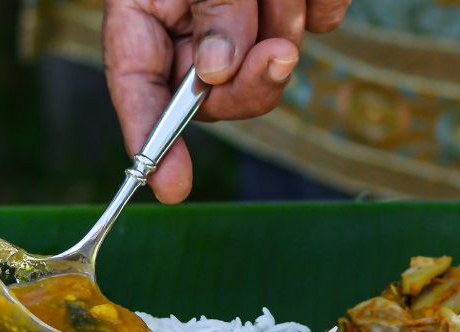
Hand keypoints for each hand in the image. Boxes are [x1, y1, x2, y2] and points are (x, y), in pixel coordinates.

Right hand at [103, 0, 350, 202]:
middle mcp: (192, 22)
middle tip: (279, 53)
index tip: (172, 186)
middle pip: (218, 93)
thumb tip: (218, 71)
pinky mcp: (296, 5)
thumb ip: (211, 7)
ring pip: (277, 58)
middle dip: (253, 80)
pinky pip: (321, 18)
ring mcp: (248, 20)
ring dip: (288, 17)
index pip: (138, 86)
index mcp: (146, 8)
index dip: (151, 139)